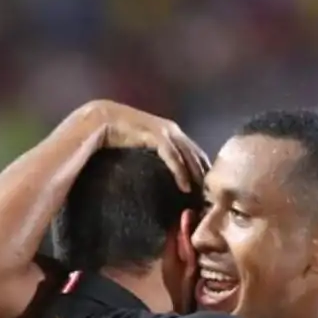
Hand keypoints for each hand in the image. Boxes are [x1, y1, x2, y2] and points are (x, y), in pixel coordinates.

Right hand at [89, 101, 209, 192]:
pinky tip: (185, 186)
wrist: (105, 119)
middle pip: (197, 155)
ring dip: (196, 176)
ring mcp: (165, 131)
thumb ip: (159, 157)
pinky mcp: (155, 134)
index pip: (196, 153)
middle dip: (205, 176)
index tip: (210, 191)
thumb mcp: (146, 147)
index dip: (204, 170)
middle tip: (212, 198)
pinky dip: (180, 171)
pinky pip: (172, 155)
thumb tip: (165, 176)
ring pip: (188, 155)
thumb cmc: (123, 134)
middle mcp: (173, 130)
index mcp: (173, 133)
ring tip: (202, 196)